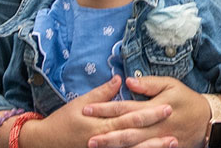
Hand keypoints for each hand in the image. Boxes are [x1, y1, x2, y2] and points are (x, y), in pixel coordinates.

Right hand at [19, 75, 176, 147]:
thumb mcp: (80, 104)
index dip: (150, 113)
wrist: (44, 143)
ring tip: (171, 144)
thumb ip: (102, 93)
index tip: (168, 107)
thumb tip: (121, 79)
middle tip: (176, 131)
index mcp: (100, 123)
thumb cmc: (62, 121)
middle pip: (134, 137)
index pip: (129, 117)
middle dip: (156, 134)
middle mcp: (103, 140)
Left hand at [75, 76, 209, 147]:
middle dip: (106, 134)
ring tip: (97, 146)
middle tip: (87, 137)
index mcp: (154, 107)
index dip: (105, 108)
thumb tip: (128, 81)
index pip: (125, 108)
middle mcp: (155, 125)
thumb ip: (149, 84)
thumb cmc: (187, 100)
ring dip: (115, 146)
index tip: (87, 109)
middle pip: (126, 130)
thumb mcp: (171, 85)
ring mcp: (159, 139)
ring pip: (134, 145)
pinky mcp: (164, 147)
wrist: (208, 120)